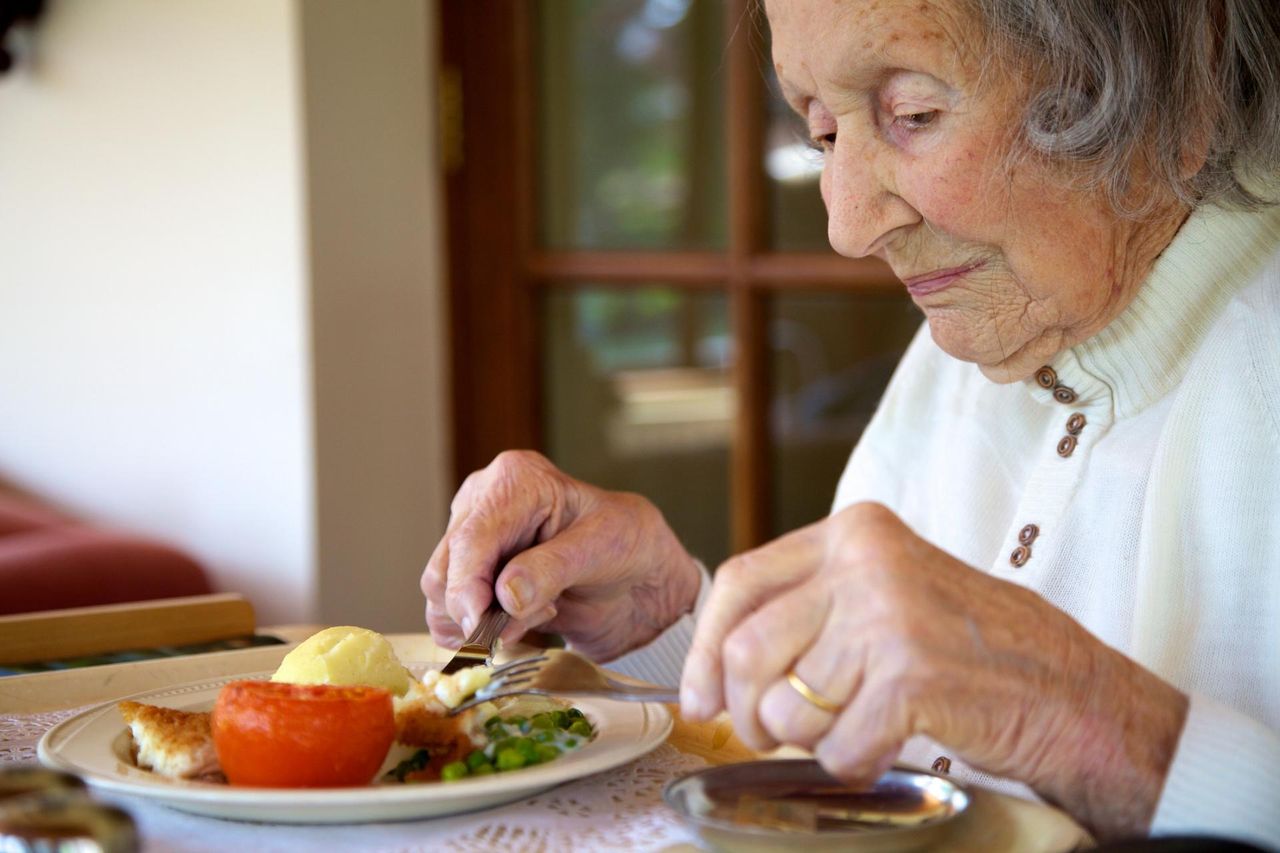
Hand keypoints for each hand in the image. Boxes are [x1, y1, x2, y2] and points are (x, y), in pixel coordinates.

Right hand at [421, 450, 700, 660]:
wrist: (639, 579)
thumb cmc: (629, 546)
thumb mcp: (603, 548)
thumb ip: (553, 568)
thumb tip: (504, 594)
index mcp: (515, 480)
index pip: (470, 540)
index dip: (467, 588)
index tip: (477, 626)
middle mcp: (482, 504)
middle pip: (445, 572)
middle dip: (482, 610)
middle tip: (539, 617)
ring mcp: (472, 542)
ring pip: (442, 599)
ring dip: (487, 622)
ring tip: (544, 611)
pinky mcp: (471, 576)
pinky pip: (453, 617)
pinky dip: (485, 631)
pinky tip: (528, 618)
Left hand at [679, 502, 1187, 838]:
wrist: (1070, 691)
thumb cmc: (972, 649)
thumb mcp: (885, 594)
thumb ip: (809, 607)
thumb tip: (716, 663)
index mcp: (855, 531)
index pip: (740, 582)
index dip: (705, 650)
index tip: (700, 697)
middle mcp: (867, 559)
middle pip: (747, 650)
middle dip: (749, 711)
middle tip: (770, 734)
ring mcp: (889, 614)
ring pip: (786, 706)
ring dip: (811, 740)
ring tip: (857, 727)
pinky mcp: (910, 675)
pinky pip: (836, 747)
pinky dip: (855, 763)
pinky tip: (889, 744)